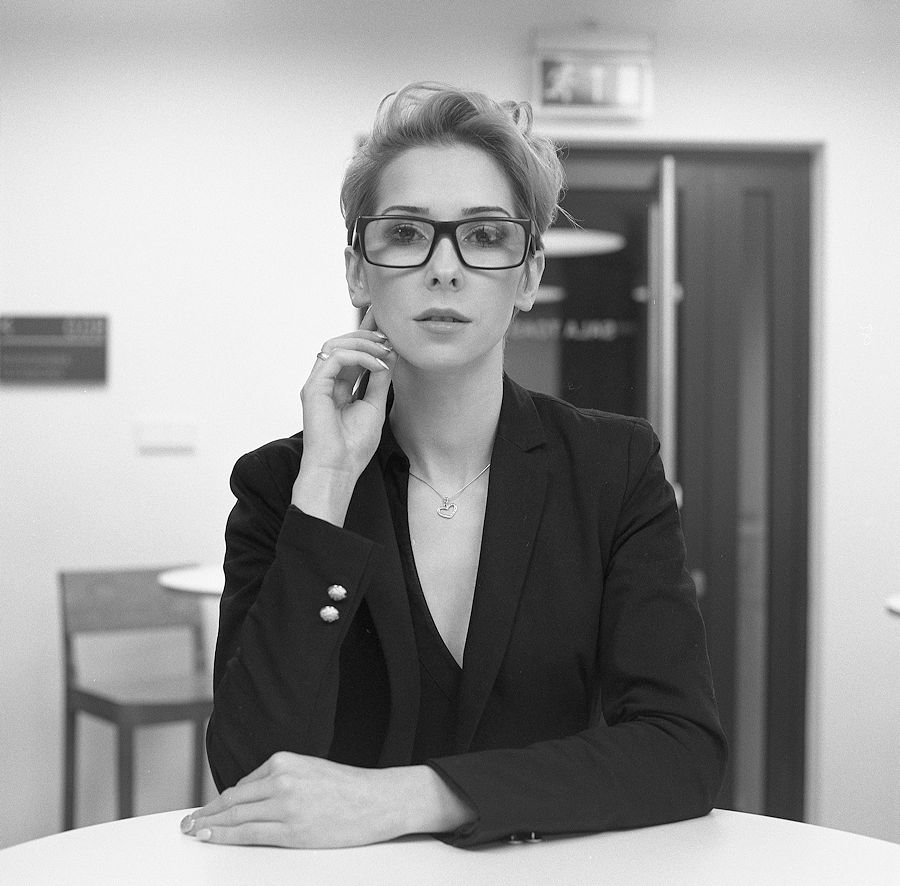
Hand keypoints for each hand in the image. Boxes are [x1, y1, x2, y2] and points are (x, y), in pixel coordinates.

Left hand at [181, 752, 408, 847]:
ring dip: (209, 825)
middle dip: (206, 813)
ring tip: (193, 832)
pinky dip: (225, 836)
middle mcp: (281, 779)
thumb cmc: (348, 788)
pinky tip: (212, 837)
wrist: (378, 800)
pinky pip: (249, 834)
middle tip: (186, 823)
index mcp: (285, 761)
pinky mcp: (292, 830)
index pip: (242, 784)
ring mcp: (285, 805)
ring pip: (236, 816)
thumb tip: (251, 797)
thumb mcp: (310, 770)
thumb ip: (281, 780)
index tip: (205, 810)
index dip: (219, 801)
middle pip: (233, 799)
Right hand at [293, 310, 395, 522]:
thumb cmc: (353, 446)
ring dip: (364, 343)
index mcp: (338, 386)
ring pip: (335, 345)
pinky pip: (335, 358)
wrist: (339, 468)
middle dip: (366, 334)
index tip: (385, 325)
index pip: (352, 353)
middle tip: (388, 337)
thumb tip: (389, 355)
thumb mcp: (374, 406)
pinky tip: (377, 364)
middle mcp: (325, 381)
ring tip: (385, 350)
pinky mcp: (314, 387)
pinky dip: (359, 357)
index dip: (366, 336)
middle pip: (341, 343)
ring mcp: (317, 383)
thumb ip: (378, 379)